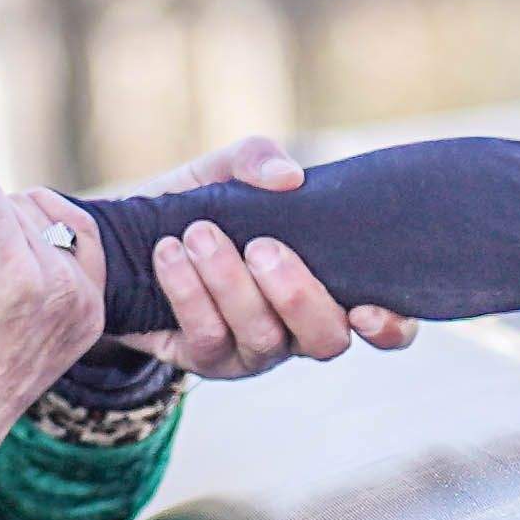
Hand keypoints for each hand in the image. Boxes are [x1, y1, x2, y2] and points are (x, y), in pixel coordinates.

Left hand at [140, 138, 410, 377]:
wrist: (129, 240)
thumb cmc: (202, 207)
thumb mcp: (226, 172)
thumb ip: (256, 159)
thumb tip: (289, 176)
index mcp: (331, 285)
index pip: (389, 324)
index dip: (390, 326)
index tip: (365, 308)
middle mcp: (300, 328)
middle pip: (326, 339)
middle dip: (296, 295)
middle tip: (260, 247)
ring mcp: (255, 351)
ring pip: (262, 337)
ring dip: (231, 283)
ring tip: (199, 234)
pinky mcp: (208, 360)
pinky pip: (208, 337)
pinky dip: (188, 290)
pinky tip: (169, 252)